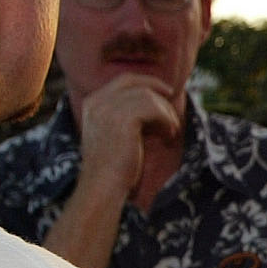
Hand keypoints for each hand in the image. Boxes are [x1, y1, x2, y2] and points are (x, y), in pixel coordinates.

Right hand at [75, 73, 185, 207]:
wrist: (104, 187)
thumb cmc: (113, 168)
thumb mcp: (115, 134)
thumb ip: (126, 115)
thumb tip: (157, 100)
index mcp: (92, 104)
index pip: (124, 80)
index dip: (147, 82)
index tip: (165, 91)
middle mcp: (97, 102)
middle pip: (135, 82)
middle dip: (158, 88)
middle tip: (173, 100)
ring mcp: (108, 109)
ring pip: (147, 95)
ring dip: (165, 112)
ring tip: (170, 131)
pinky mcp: (123, 119)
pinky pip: (154, 108)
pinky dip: (166, 120)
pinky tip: (168, 135)